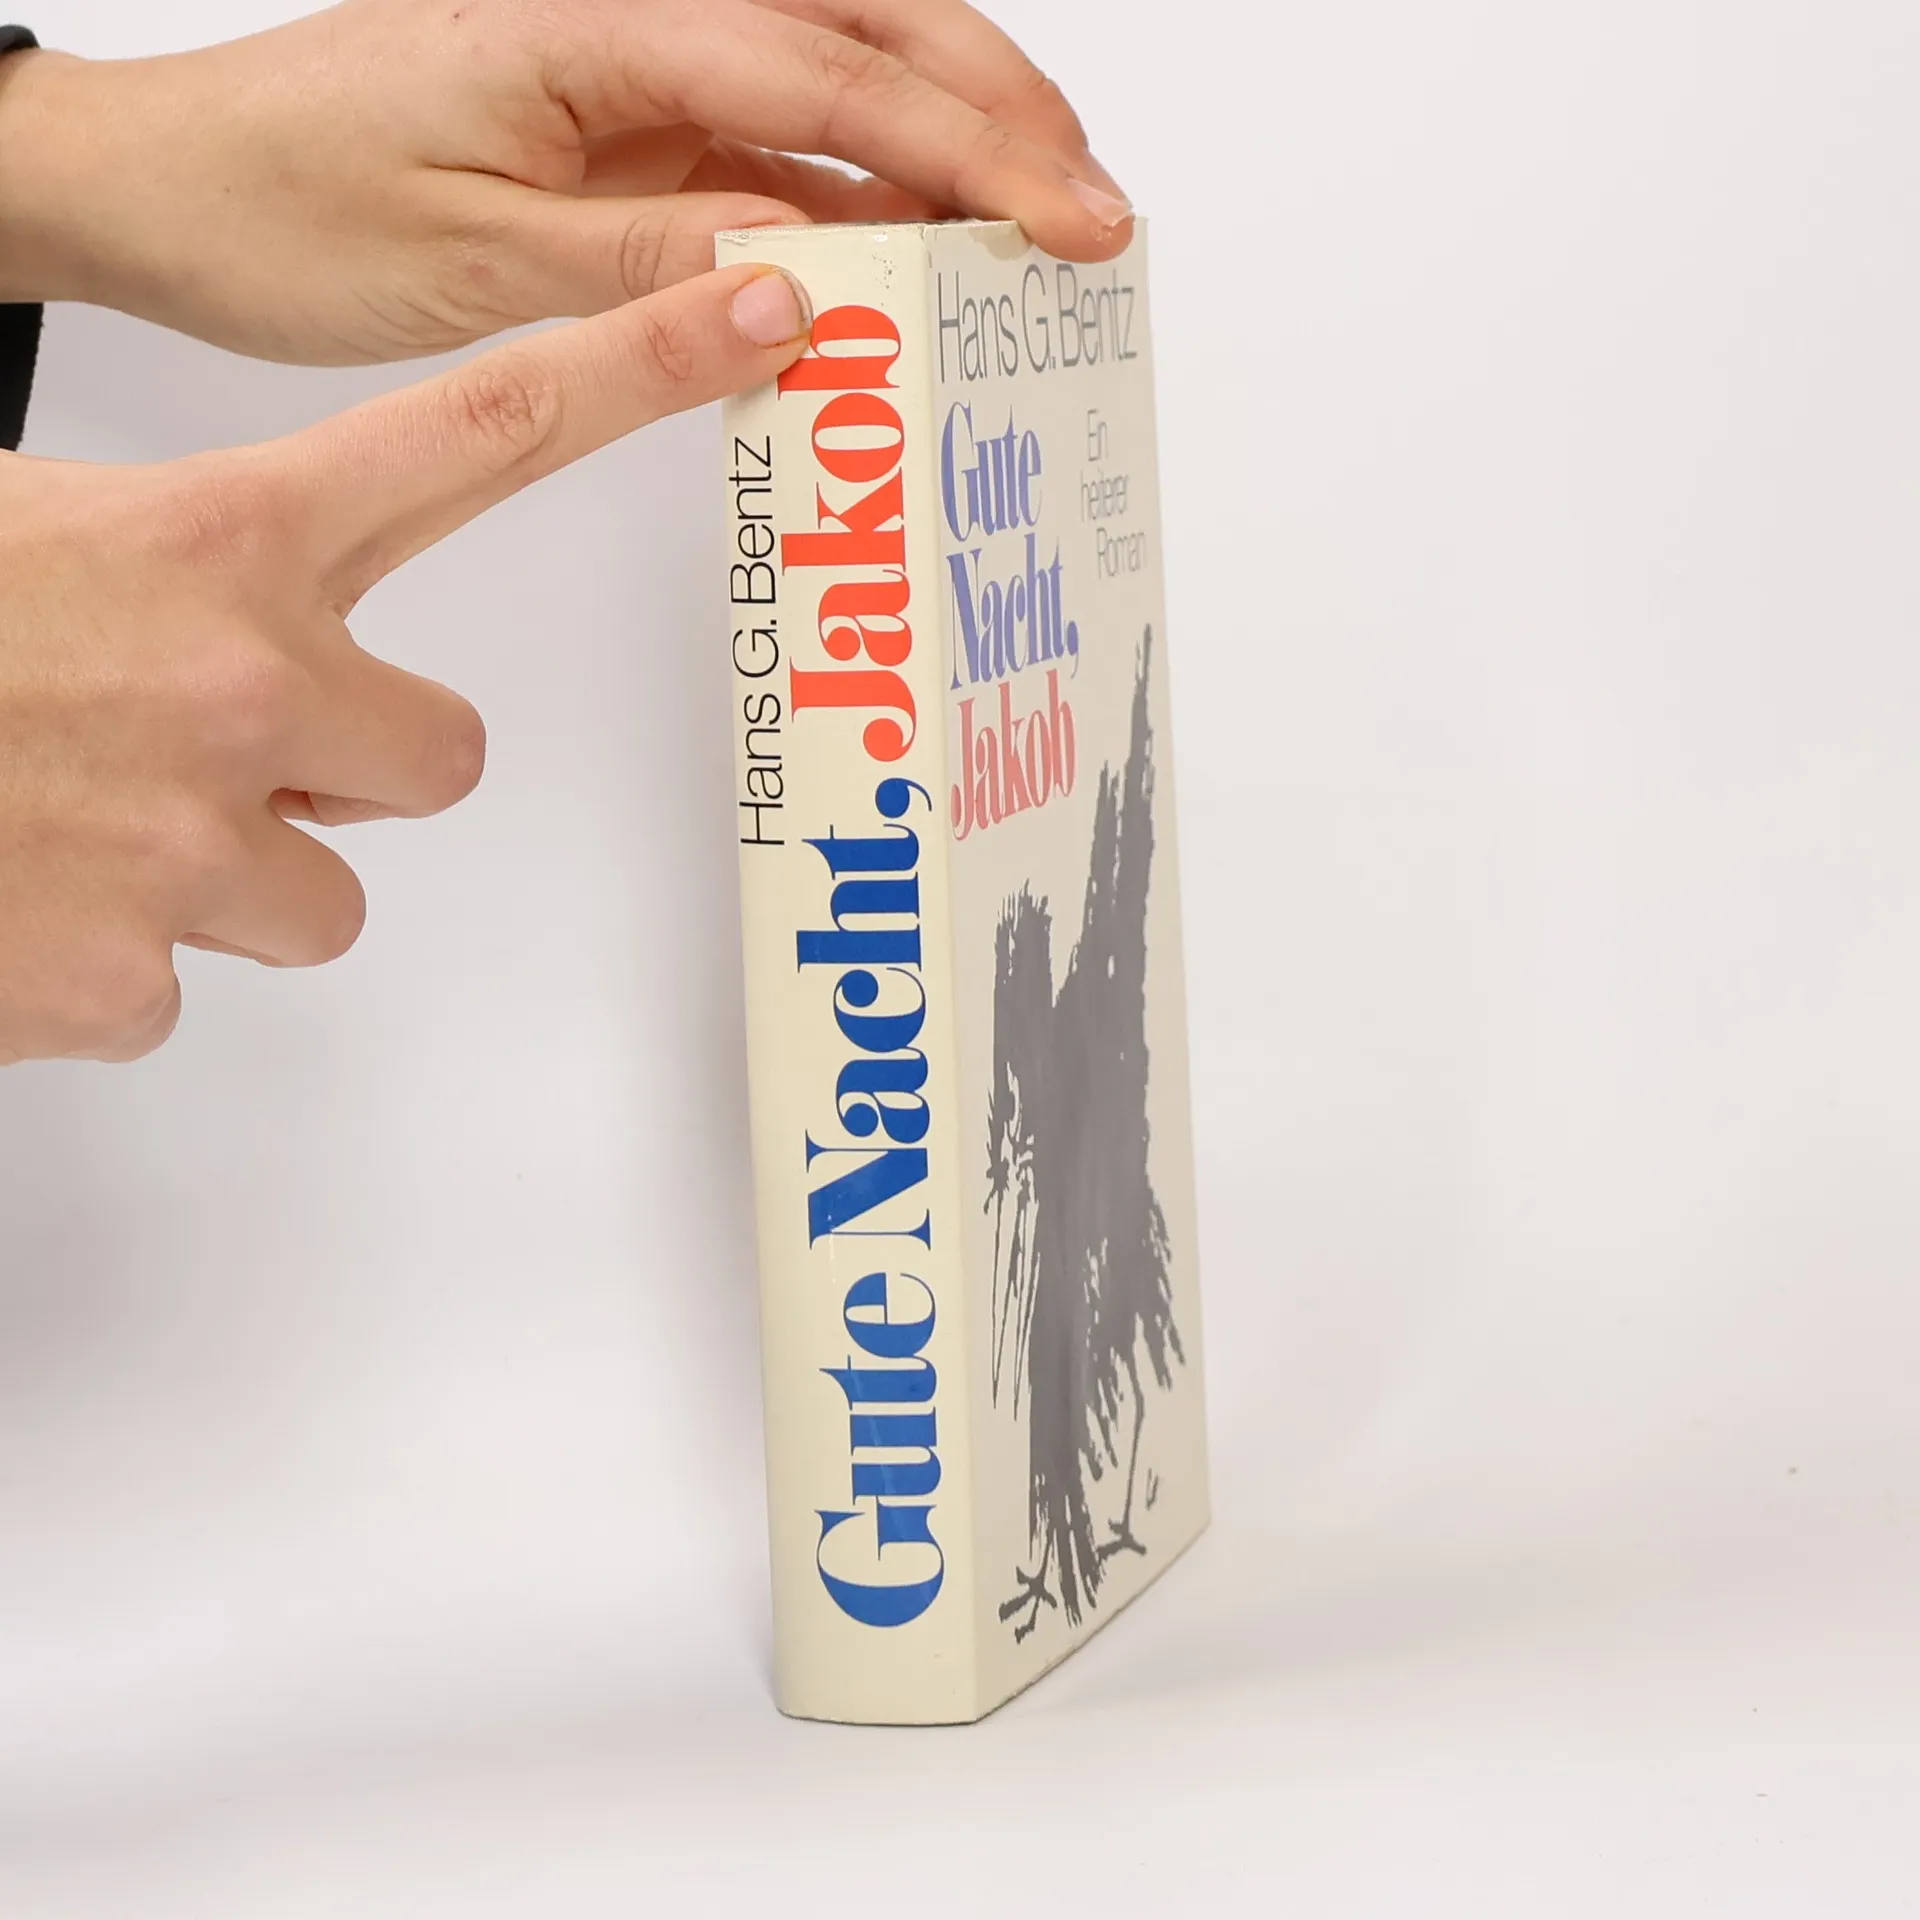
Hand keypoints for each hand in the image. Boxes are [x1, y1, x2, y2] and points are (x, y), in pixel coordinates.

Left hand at [0, 0, 1129, 364]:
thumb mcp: (472, 260)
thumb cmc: (288, 204)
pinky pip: (778, 148)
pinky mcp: (630, 117)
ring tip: (1041, 231)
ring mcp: (638, 62)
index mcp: (595, 22)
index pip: (829, 76)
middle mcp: (633, 15)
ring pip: (841, 78)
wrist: (178, 181)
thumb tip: (803, 280)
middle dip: (1001, 117)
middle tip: (1095, 218)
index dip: (968, 149)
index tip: (1066, 218)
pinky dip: (864, 198)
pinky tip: (918, 256)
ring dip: (952, 147)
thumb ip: (647, 263)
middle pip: (870, 30)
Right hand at [0, 262, 810, 1063]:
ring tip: (76, 818)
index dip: (642, 362)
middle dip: (350, 761)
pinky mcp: (128, 980)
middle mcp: (248, 690)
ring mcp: (200, 850)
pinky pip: (181, 985)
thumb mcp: (30, 527)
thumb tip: (238, 616)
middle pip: (437, 754)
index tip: (760, 308)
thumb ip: (175, 561)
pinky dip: (114, 960)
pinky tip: (18, 899)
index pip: (481, 426)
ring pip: (317, 889)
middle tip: (210, 742)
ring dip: (228, 868)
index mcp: (215, 539)